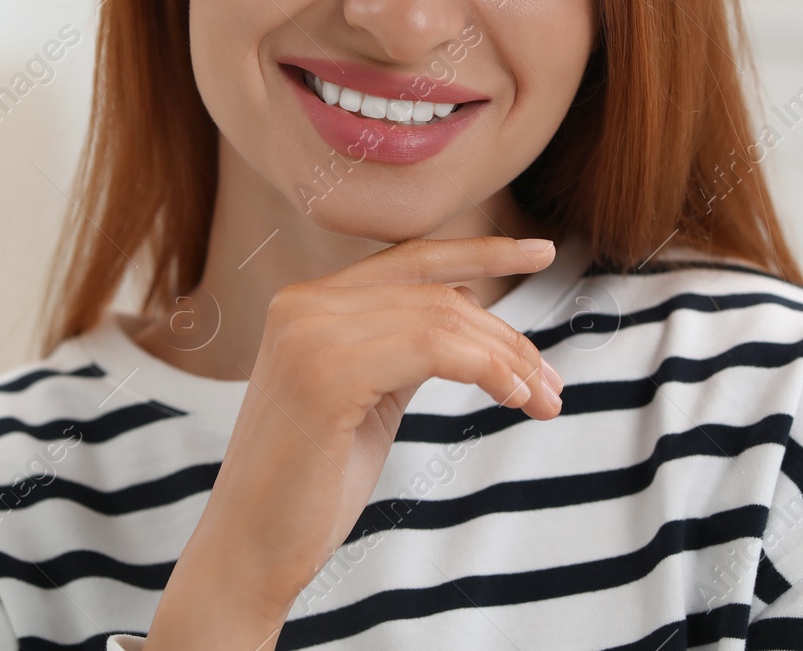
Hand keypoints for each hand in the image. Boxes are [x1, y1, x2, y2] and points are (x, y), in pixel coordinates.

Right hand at [148, 236, 563, 645]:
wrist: (250, 553)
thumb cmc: (309, 486)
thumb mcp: (365, 398)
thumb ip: (401, 349)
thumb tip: (468, 317)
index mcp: (306, 302)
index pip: (410, 258)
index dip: (481, 250)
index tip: (541, 251)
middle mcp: (302, 303)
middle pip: (436, 293)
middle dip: (508, 336)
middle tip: (552, 385)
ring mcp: (309, 333)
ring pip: (443, 320)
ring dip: (509, 360)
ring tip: (543, 401)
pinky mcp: (326, 373)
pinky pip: (434, 349)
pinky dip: (488, 369)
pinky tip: (513, 398)